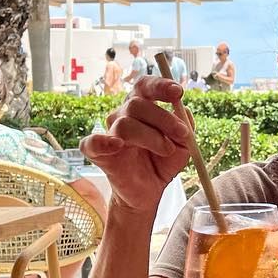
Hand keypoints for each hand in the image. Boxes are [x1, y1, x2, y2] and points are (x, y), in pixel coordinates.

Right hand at [80, 75, 191, 214]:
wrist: (150, 192)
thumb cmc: (162, 163)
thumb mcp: (183, 146)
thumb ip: (185, 127)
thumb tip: (184, 111)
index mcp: (142, 107)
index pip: (145, 87)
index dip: (160, 85)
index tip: (178, 92)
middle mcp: (123, 116)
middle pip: (137, 104)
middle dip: (164, 119)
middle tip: (182, 135)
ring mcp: (109, 133)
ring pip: (125, 124)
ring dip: (151, 137)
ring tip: (167, 151)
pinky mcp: (98, 153)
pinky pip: (91, 143)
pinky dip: (102, 142)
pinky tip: (117, 145)